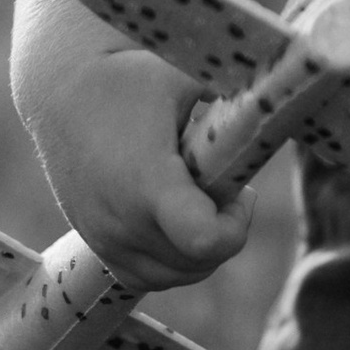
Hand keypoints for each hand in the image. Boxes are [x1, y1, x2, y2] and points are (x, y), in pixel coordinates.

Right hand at [26, 47, 253, 290]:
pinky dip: (173, 259)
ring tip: (197, 195)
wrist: (59, 90)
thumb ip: (236, 88)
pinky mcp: (97, 246)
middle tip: (221, 184)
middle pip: (200, 262)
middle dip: (224, 228)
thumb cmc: (129, 77)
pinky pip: (149, 276)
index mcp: (147, 184)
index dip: (237, 224)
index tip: (238, 188)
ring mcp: (106, 240)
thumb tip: (290, 89)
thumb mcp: (184, 74)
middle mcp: (122, 223)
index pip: (207, 242)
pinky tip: (176, 214)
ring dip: (201, 247)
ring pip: (177, 275)